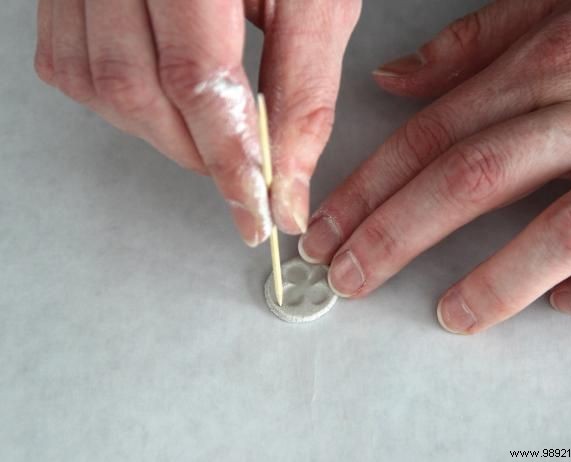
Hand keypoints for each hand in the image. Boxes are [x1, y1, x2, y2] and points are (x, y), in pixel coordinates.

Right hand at [34, 0, 360, 245]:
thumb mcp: (316, 5)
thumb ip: (304, 94)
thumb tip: (287, 183)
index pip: (197, 78)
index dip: (228, 157)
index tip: (254, 209)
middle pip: (141, 91)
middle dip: (199, 150)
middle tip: (240, 166)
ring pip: (104, 89)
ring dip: (163, 130)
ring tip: (207, 122)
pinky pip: (74, 71)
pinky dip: (124, 104)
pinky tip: (164, 94)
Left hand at [298, 0, 570, 332]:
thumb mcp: (555, 7)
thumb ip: (472, 45)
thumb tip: (392, 79)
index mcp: (546, 63)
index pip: (429, 135)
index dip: (368, 187)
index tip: (326, 228)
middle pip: (469, 179)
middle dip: (396, 235)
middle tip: (347, 277)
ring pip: (559, 227)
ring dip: (494, 280)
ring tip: (446, 314)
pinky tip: (564, 306)